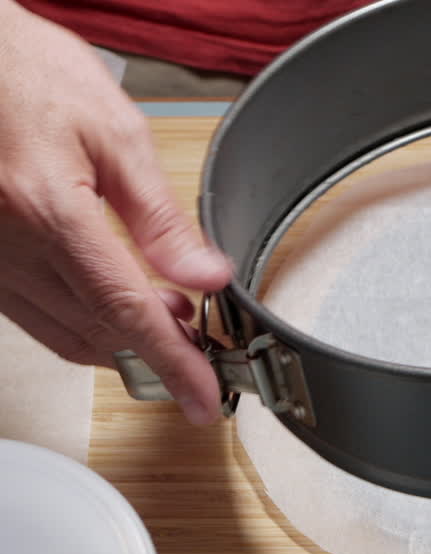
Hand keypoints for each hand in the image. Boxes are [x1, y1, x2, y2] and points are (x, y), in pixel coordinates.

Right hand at [0, 2, 230, 423]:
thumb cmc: (25, 72)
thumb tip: (206, 275)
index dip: (172, 364)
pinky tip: (114, 297)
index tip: (204, 399)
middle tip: (202, 333)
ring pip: (61, 333)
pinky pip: (30, 312)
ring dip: (118, 339)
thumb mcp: (114, 131)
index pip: (125, 310)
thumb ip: (161, 215)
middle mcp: (4, 242)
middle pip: (95, 332)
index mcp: (45, 209)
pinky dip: (79, 319)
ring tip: (170, 313)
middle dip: (155, 347)